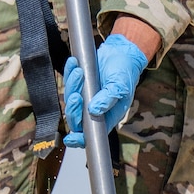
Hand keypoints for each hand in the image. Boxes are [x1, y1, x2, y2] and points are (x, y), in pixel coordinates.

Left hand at [62, 33, 151, 147]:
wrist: (122, 53)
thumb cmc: (125, 72)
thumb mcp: (120, 86)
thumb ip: (108, 99)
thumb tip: (93, 110)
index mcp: (107, 116)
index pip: (91, 133)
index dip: (79, 139)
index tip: (71, 138)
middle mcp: (94, 109)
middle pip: (76, 118)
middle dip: (73, 109)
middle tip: (76, 96)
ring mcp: (85, 97)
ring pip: (70, 99)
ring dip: (72, 86)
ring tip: (80, 72)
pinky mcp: (79, 84)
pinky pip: (69, 83)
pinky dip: (69, 73)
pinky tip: (73, 63)